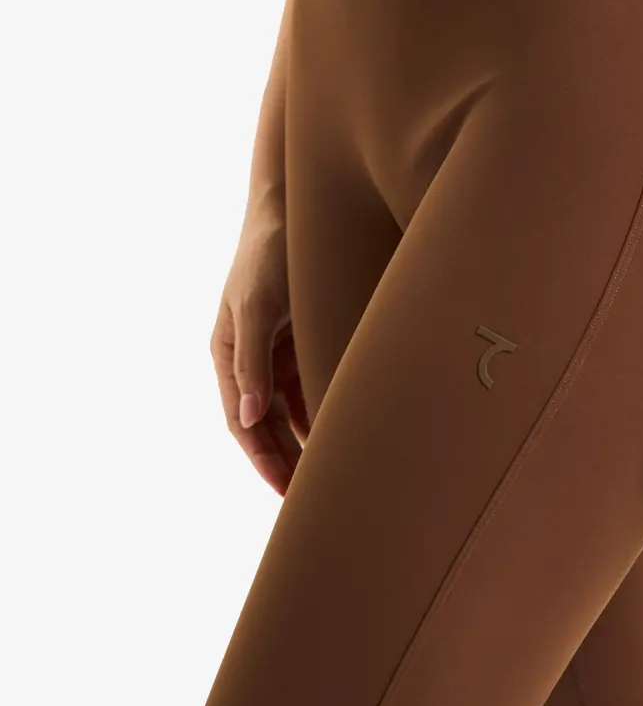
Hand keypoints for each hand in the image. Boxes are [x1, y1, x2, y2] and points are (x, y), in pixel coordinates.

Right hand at [209, 193, 309, 495]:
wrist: (296, 208)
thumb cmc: (269, 253)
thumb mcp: (257, 306)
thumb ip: (252, 362)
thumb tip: (247, 417)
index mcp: (229, 355)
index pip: (243, 423)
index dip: (263, 459)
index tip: (286, 491)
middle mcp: (252, 359)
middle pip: (269, 425)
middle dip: (288, 460)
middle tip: (318, 497)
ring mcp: (279, 351)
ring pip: (294, 409)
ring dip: (311, 439)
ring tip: (338, 473)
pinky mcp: (305, 338)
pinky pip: (315, 384)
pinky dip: (327, 408)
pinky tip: (350, 430)